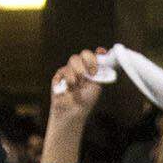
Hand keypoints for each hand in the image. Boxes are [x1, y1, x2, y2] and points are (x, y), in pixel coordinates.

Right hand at [41, 48, 105, 162]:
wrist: (72, 110)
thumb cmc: (86, 100)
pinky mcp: (59, 75)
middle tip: (91, 72)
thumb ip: (99, 71)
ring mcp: (70, 70)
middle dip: (89, 60)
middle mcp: (82, 68)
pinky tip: (69, 87)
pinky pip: (65, 70)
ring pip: (74, 59)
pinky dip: (69, 78)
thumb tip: (103, 59)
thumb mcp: (96, 85)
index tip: (102, 52)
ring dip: (78, 71)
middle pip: (84, 53)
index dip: (99, 52)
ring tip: (78, 84)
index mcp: (92, 70)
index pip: (96, 56)